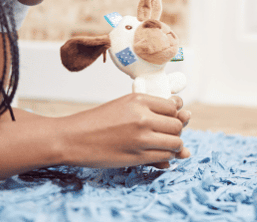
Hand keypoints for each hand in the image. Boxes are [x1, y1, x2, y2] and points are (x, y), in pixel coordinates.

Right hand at [56, 93, 190, 167]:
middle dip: (176, 130)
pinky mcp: (137, 156)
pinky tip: (159, 155)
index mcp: (139, 99)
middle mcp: (142, 117)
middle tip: (166, 134)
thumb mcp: (124, 105)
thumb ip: (152, 108)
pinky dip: (167, 157)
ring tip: (164, 145)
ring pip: (176, 142)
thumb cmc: (98, 121)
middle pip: (177, 124)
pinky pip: (165, 156)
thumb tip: (185, 112)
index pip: (173, 106)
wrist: (72, 138)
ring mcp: (141, 138)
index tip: (168, 118)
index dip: (174, 114)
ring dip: (175, 145)